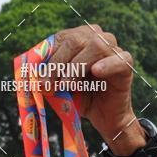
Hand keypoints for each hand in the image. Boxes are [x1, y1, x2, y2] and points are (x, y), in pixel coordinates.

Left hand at [50, 24, 145, 154]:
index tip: (38, 78)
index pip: (62, 38)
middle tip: (48, 85)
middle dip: (58, 64)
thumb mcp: (60, 86)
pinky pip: (118, 59)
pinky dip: (106, 64)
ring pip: (95, 45)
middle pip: (76, 40)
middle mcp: (97, 38)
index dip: (49, 56)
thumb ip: (48, 76)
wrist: (104, 117)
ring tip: (67, 86)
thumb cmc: (81, 99)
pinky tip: (96, 72)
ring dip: (76, 66)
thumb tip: (30, 73)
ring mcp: (113, 49)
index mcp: (80, 39)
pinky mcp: (126, 64)